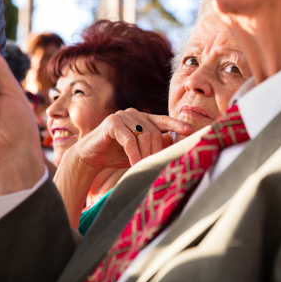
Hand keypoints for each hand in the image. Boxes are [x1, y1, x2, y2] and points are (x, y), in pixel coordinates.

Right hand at [68, 109, 193, 173]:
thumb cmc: (116, 155)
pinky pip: (129, 139)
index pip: (163, 120)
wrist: (90, 157)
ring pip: (143, 135)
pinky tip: (135, 164)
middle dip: (156, 151)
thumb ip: (154, 147)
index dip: (176, 125)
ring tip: (144, 167)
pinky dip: (134, 153)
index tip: (189, 130)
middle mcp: (134, 114)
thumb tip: (175, 148)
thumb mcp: (139, 151)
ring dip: (145, 154)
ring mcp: (122, 115)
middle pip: (154, 132)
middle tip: (154, 166)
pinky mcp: (112, 122)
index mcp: (142, 118)